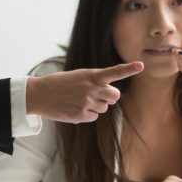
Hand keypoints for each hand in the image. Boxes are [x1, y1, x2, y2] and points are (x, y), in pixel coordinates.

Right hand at [26, 62, 143, 122]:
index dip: (129, 69)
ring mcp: (87, 103)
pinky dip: (86, 114)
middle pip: (115, 96)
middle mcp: (92, 89)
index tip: (141, 65)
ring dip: (95, 105)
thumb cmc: (60, 83)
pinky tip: (74, 108)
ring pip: (103, 108)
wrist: (39, 94)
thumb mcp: (78, 76)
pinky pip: (93, 116)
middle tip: (98, 94)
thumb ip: (95, 82)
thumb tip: (109, 97)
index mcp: (91, 75)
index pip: (114, 72)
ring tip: (78, 100)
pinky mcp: (81, 115)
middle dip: (110, 97)